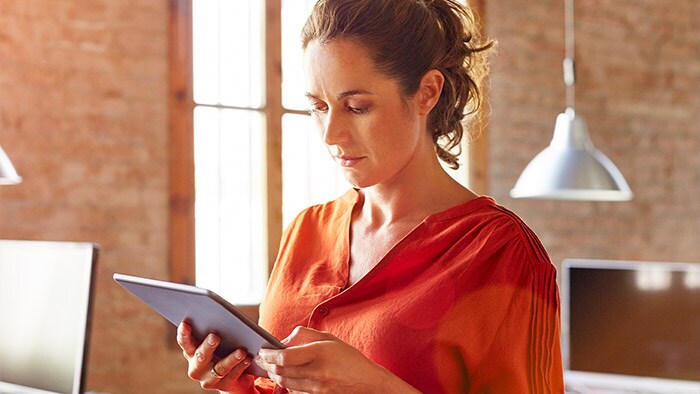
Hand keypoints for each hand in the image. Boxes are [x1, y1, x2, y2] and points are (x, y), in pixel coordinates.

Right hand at [176, 321, 255, 392]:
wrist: (235, 379)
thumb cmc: (224, 352)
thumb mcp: (217, 343)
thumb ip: (213, 332)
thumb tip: (222, 317)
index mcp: (192, 354)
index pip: (185, 343)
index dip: (184, 334)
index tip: (185, 323)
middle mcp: (197, 368)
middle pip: (201, 356)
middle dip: (208, 346)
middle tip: (214, 336)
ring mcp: (209, 379)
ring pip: (220, 368)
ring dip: (231, 359)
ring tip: (241, 351)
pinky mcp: (224, 386)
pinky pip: (233, 375)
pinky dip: (241, 366)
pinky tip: (248, 359)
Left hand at [254, 326, 419, 393]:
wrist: (367, 381)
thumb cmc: (348, 357)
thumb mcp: (329, 338)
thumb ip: (304, 334)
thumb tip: (283, 340)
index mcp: (319, 353)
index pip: (284, 357)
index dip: (268, 354)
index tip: (262, 351)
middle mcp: (316, 371)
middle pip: (280, 371)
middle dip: (267, 365)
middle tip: (261, 359)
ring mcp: (316, 387)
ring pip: (284, 383)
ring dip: (274, 375)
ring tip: (270, 367)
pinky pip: (294, 392)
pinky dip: (286, 385)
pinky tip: (285, 378)